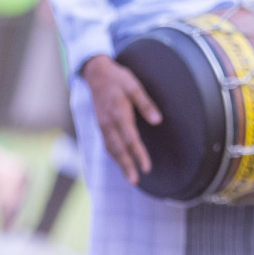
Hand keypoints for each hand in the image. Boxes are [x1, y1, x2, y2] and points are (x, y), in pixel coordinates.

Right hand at [82, 54, 161, 185]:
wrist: (96, 73)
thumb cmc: (118, 79)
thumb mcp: (134, 86)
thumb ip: (146, 103)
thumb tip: (158, 120)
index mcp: (118, 113)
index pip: (130, 139)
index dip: (139, 154)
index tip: (146, 167)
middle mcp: (108, 122)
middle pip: (118, 148)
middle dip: (126, 165)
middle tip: (135, 181)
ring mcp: (102, 124)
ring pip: (111, 148)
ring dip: (120, 163)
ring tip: (130, 178)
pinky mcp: (101, 124)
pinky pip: (107, 143)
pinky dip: (113, 155)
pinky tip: (120, 162)